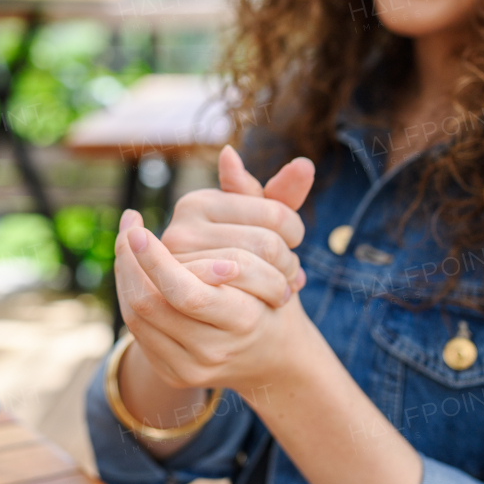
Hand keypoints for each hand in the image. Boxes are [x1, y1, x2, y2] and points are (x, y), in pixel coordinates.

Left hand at [115, 214, 318, 393]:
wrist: (274, 356)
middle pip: (155, 305)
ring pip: (141, 316)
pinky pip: (139, 331)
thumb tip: (229, 154)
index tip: (133, 223)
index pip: (186, 289)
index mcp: (247, 314)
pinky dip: (129, 297)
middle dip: (133, 264)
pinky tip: (132, 270)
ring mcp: (199, 363)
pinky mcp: (179, 373)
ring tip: (127, 245)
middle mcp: (221, 344)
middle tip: (128, 230)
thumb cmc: (274, 288)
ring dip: (126, 276)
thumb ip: (260, 197)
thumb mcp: (277, 243)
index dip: (151, 257)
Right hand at [161, 146, 314, 306]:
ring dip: (278, 286)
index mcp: (198, 202)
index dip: (296, 233)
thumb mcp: (257, 226)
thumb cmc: (239, 264)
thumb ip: (280, 196)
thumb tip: (305, 164)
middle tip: (292, 278)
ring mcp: (177, 266)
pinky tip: (267, 305)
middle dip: (288, 264)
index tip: (293, 247)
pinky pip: (237, 297)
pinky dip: (260, 302)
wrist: (209, 319)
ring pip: (255, 271)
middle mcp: (180, 229)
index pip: (274, 212)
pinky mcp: (182, 298)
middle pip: (267, 244)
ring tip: (283, 293)